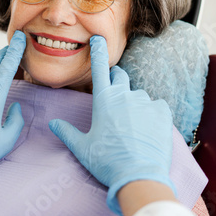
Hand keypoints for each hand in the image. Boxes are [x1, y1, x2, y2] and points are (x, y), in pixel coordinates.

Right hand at [49, 35, 174, 215]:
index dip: (98, 51)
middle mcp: (125, 95)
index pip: (99, 68)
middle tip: (113, 94)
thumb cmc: (107, 162)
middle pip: (120, 77)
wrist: (139, 176)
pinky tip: (147, 127)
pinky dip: (151, 112)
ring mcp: (145, 102)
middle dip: (115, 80)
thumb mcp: (82, 148)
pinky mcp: (162, 113)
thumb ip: (67, 132)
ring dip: (133, 103)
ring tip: (131, 125)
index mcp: (104, 100)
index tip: (98, 38)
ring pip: (138, 94)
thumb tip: (53, 123)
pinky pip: (156, 105)